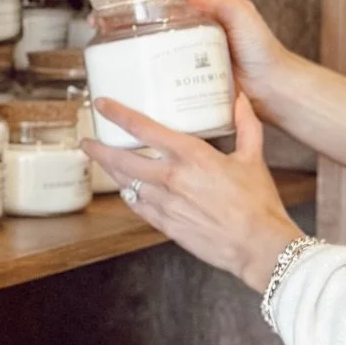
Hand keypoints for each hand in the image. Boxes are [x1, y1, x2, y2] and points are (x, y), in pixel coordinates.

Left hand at [82, 93, 302, 291]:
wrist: (258, 246)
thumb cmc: (258, 204)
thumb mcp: (253, 158)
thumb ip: (245, 125)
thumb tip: (240, 98)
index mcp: (191, 156)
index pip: (142, 128)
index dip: (117, 114)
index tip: (102, 104)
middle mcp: (171, 178)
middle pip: (120, 159)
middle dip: (98, 148)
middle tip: (87, 140)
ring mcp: (165, 203)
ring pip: (125, 183)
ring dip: (110, 171)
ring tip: (101, 161)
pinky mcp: (165, 225)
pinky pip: (137, 206)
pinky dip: (129, 195)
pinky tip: (127, 190)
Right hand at [120, 0, 296, 123]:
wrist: (271, 88)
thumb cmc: (263, 49)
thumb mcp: (242, 15)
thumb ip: (218, 0)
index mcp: (199, 1)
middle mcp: (185, 21)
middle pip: (145, 5)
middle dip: (119, 6)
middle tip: (102, 16)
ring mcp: (181, 46)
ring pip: (145, 33)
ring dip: (122, 33)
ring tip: (104, 39)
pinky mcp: (180, 70)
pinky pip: (154, 62)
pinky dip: (136, 62)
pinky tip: (126, 67)